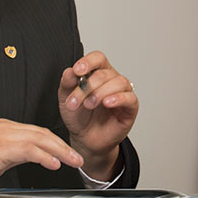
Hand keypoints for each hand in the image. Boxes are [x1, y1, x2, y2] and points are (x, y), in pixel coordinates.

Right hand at [0, 119, 83, 194]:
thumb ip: (14, 154)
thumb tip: (33, 158)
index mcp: (6, 128)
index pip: (38, 133)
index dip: (56, 143)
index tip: (68, 154)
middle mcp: (6, 127)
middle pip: (43, 134)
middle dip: (63, 147)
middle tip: (78, 158)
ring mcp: (2, 135)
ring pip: (39, 139)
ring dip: (60, 151)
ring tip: (73, 162)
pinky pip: (28, 150)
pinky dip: (44, 156)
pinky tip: (54, 164)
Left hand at [59, 51, 137, 179]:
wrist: (85, 139)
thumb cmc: (79, 117)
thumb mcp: (66, 99)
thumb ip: (67, 84)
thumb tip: (69, 71)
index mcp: (97, 73)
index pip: (97, 58)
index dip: (88, 62)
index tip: (77, 70)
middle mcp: (111, 80)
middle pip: (104, 73)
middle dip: (87, 87)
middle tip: (75, 101)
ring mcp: (122, 92)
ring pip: (118, 82)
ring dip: (100, 93)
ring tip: (88, 105)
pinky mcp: (130, 107)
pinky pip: (129, 97)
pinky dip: (118, 98)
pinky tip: (107, 103)